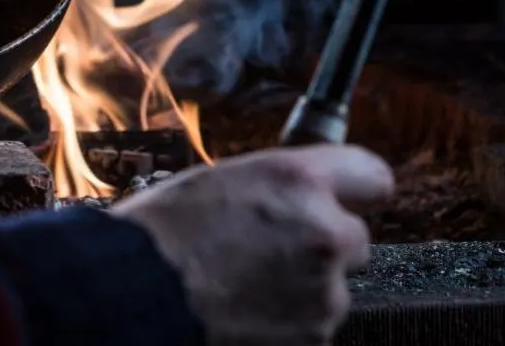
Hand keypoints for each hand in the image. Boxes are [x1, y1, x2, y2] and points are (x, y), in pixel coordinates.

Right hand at [112, 145, 392, 345]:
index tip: (344, 198)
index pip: (372, 175)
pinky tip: (243, 311)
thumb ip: (276, 188)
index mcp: (297, 180)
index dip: (354, 190)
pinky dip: (287, 321)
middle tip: (269, 249)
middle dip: (322, 244)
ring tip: (243, 285)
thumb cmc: (158, 235)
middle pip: (354, 238)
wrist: (133, 296)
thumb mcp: (219, 182)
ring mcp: (324, 291)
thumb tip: (298, 198)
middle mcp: (323, 231)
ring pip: (331, 287)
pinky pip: (313, 324)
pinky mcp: (315, 337)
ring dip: (301, 286)